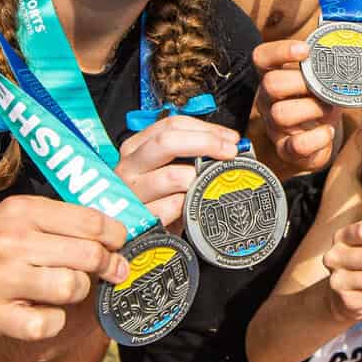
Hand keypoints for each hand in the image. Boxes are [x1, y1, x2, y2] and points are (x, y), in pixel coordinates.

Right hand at [0, 197, 129, 341]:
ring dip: (77, 290)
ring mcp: (2, 281)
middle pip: (88, 255)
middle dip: (108, 265)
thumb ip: (61, 220)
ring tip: (64, 287)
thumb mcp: (18, 215)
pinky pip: (51, 324)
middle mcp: (11, 243)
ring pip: (73, 288)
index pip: (90, 221)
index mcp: (22, 212)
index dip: (116, 235)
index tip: (121, 244)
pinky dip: (54, 321)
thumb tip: (116, 233)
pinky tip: (42, 311)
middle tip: (112, 270)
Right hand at [114, 114, 239, 227]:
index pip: (172, 125)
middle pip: (168, 142)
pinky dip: (191, 205)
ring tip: (210, 185)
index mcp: (136, 147)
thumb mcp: (169, 169)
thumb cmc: (159, 198)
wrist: (140, 236)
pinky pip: (175, 206)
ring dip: (200, 180)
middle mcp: (130, 166)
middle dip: (206, 143)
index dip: (206, 129)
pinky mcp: (142, 217)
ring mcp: (132, 192)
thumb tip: (230, 144)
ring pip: (174, 176)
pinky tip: (195, 205)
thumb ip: (191, 153)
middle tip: (230, 152)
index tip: (231, 139)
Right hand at [253, 39, 342, 172]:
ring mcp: (274, 125)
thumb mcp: (321, 79)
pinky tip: (328, 131)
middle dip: (302, 82)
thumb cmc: (319, 100)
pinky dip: (317, 138)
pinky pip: (295, 145)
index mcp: (273, 75)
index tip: (305, 50)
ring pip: (281, 113)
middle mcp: (268, 99)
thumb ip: (329, 61)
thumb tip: (358, 39)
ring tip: (329, 108)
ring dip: (311, 108)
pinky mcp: (286, 149)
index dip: (280, 51)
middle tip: (323, 86)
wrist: (321, 136)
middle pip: (270, 84)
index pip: (262, 57)